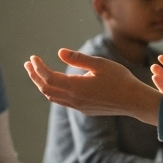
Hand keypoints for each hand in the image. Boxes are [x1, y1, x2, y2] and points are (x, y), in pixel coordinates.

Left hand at [26, 49, 162, 124]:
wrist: (135, 101)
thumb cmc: (120, 79)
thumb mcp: (100, 64)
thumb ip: (79, 59)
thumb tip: (60, 52)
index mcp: (76, 87)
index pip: (49, 77)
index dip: (38, 67)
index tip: (33, 58)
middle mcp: (74, 99)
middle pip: (46, 89)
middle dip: (35, 76)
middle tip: (28, 64)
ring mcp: (79, 106)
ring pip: (53, 97)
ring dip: (42, 84)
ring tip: (36, 73)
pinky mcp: (84, 109)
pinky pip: (62, 101)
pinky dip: (53, 91)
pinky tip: (55, 83)